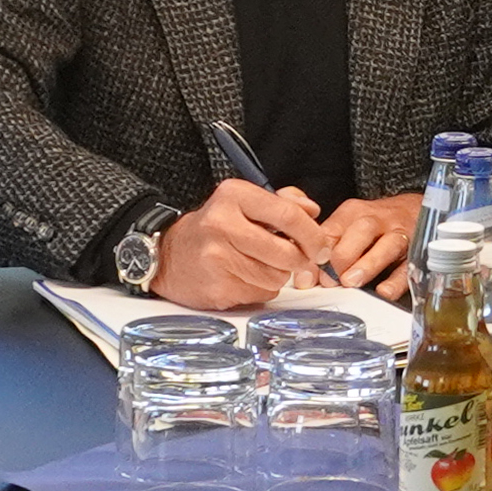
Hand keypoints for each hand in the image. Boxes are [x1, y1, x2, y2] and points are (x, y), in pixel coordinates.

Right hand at [151, 179, 329, 308]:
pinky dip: (260, 290)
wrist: (168, 256)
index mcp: (234, 196)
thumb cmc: (213, 229)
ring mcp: (217, 257)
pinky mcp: (217, 287)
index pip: (289, 215)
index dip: (314, 235)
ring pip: (276, 277)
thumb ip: (282, 202)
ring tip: (260, 266)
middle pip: (287, 252)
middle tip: (299, 261)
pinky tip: (243, 278)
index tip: (322, 247)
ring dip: (278, 276)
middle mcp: (223, 223)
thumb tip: (312, 212)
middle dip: (300, 261)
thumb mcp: (244, 202)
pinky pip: (260, 294)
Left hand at [317, 191, 423, 297]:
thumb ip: (328, 248)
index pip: (333, 229)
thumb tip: (306, 276)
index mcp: (353, 213)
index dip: (319, 253)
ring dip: (368, 264)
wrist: (413, 210)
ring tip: (352, 281)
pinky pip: (408, 267)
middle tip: (331, 279)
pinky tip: (384, 291)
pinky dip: (396, 281)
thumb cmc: (374, 224)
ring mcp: (400, 235)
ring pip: (387, 245)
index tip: (309, 274)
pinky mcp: (417, 253)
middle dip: (343, 255)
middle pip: (361, 231)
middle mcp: (378, 220)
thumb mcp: (348, 225)